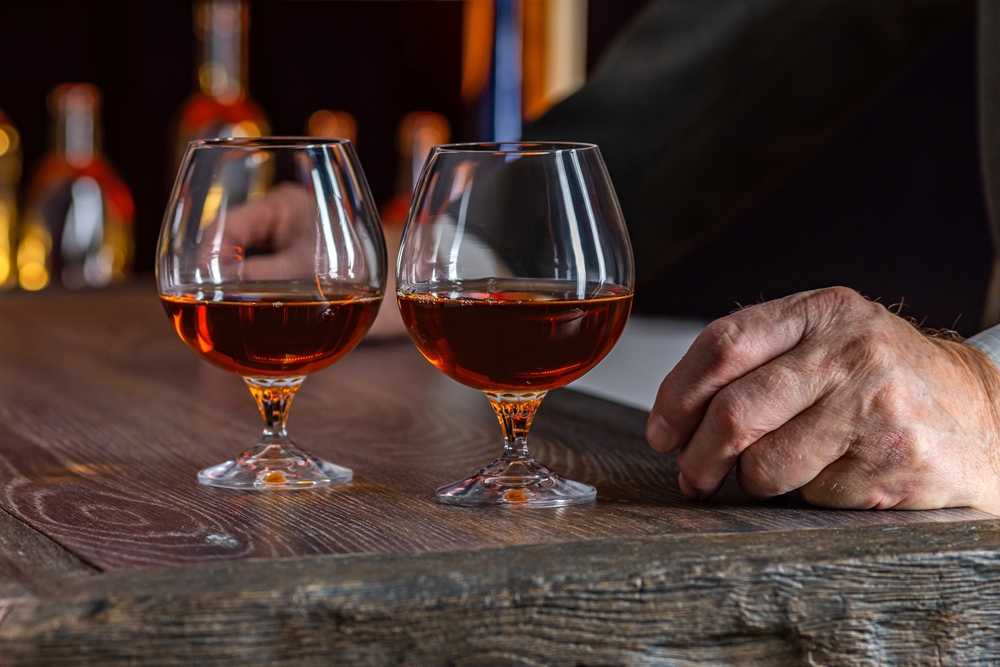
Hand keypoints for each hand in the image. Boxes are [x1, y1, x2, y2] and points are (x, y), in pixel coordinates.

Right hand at [213, 183, 408, 338]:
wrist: (405, 295)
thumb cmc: (367, 272)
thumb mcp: (301, 277)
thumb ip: (252, 283)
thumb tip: (205, 293)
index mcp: (283, 205)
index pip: (225, 227)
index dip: (205, 260)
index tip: (193, 292)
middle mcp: (281, 223)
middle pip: (229, 251)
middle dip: (212, 282)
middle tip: (200, 314)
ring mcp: (288, 249)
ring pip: (242, 273)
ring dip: (231, 299)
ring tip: (214, 329)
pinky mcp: (295, 275)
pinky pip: (261, 289)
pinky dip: (250, 308)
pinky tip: (240, 336)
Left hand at [645, 287, 999, 512]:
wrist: (985, 417)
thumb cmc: (885, 381)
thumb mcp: (829, 341)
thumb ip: (759, 359)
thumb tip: (676, 418)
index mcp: (823, 312)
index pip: (723, 344)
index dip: (676, 394)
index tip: (661, 429)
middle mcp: (851, 351)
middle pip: (735, 411)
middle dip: (697, 456)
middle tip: (691, 476)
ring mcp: (875, 408)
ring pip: (765, 465)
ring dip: (751, 484)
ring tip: (770, 475)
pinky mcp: (892, 464)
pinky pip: (809, 496)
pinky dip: (803, 498)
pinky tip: (830, 478)